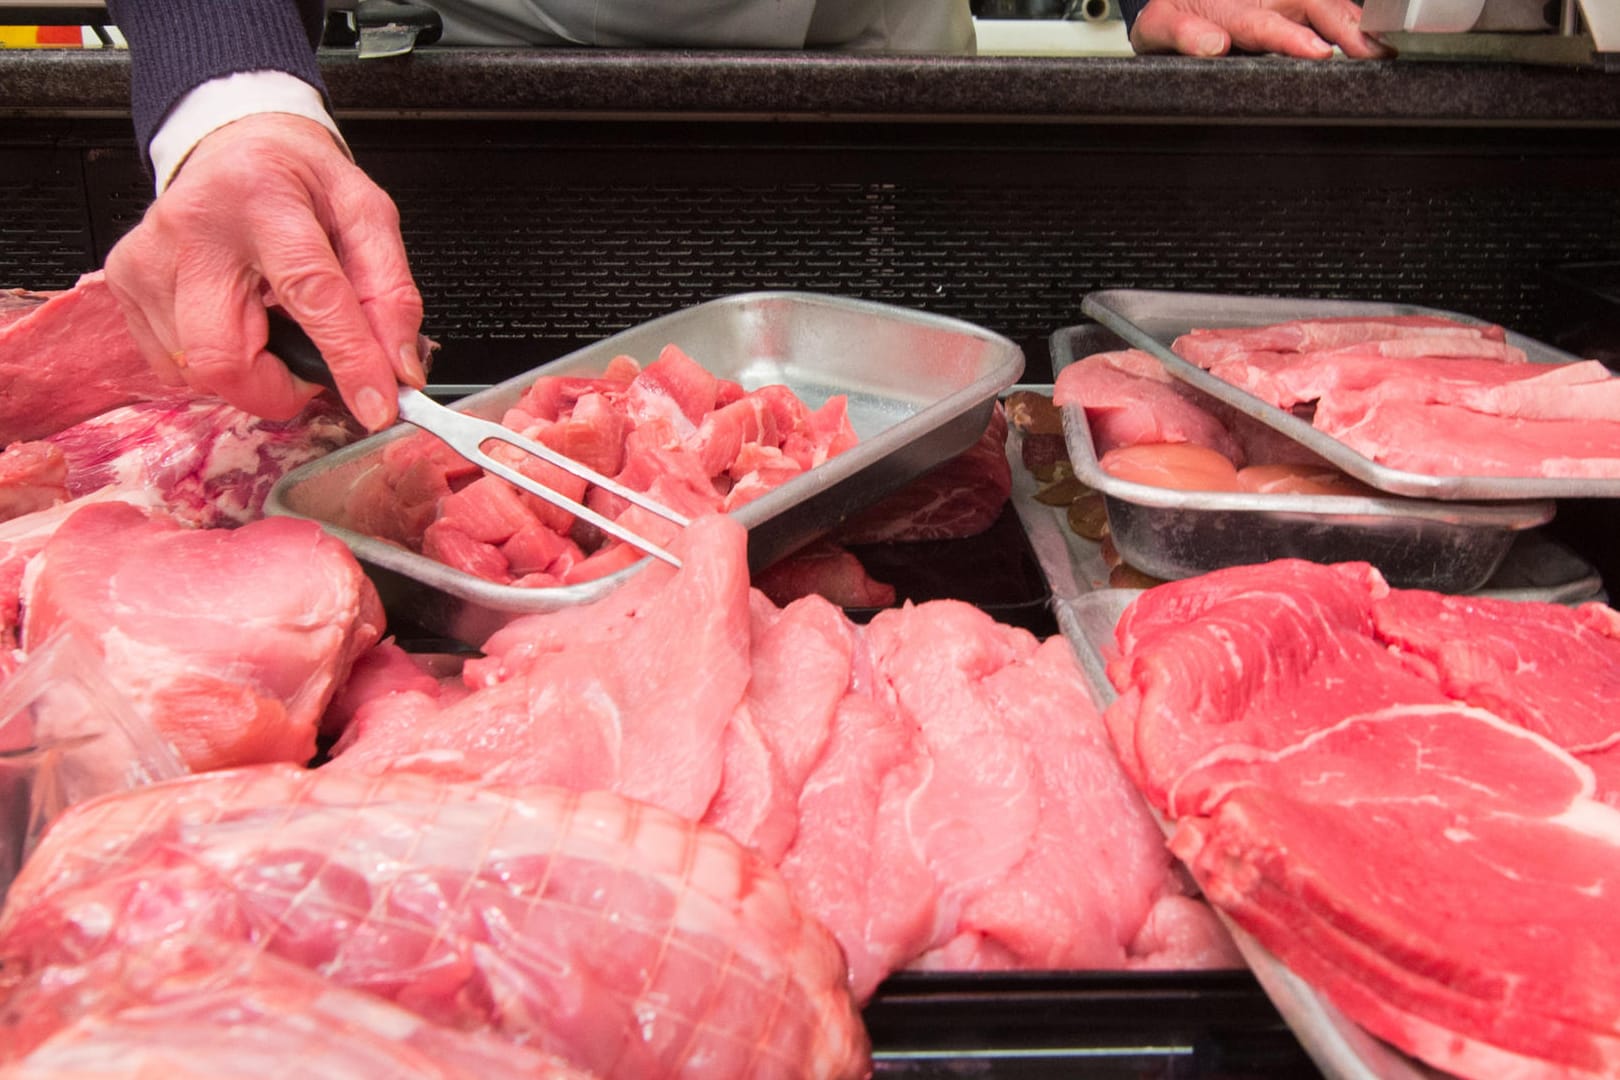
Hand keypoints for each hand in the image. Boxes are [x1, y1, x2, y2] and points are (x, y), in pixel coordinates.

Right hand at [104, 112, 425, 429]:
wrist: (235, 148)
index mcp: (264, 200)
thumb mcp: (366, 217)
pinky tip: (237, 323)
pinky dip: (218, 364)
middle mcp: (193, 229)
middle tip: (311, 367)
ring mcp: (149, 258)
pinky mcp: (126, 283)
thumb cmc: (300, 182)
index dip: (348, 360)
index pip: (310, 293)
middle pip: (226, 358)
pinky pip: (173, 366)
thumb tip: (399, 367)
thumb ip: (391, 292)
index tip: (377, 406)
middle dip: (280, 389)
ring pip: (198, 372)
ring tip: (274, 327)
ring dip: (253, 374)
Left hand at [1130, 0, 1392, 58]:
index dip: (1293, 38)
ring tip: (1383, 50)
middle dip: (1346, 29)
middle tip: (1374, 54)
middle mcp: (1262, 0)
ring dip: (1355, 26)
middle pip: (1312, 6)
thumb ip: (1182, 34)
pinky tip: (1371, 43)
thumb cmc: (1165, 17)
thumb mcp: (1158, 27)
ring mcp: (1277, 3)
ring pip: (1325, 6)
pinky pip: (1324, 10)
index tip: (1319, 52)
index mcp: (1230, 8)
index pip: (1266, 24)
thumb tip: (1212, 45)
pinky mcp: (1287, 10)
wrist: (1166, 4)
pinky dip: (1349, 25)